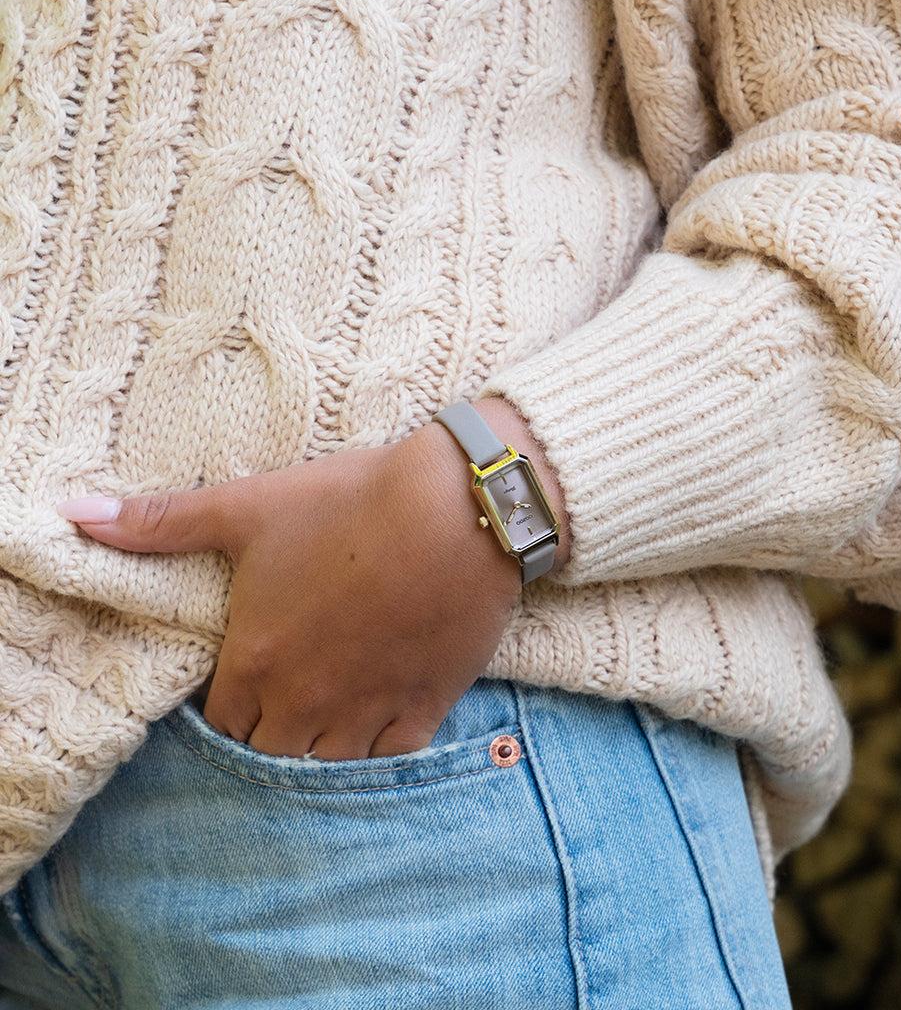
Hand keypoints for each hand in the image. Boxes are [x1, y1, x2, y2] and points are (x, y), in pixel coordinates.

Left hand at [57, 401, 565, 759]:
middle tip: (290, 696)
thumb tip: (74, 515)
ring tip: (332, 710)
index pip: (223, 724)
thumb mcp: (250, 507)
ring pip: (330, 764)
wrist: (457, 509)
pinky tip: (381, 717)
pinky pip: (392, 758)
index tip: (249, 682)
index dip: (232, 707)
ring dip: (324, 746)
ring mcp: (369, 709)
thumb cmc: (350, 505)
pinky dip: (380, 747)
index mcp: (257, 660)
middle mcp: (307, 700)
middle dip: (273, 731)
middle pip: (273, 752)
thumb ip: (161, 522)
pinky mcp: (426, 707)